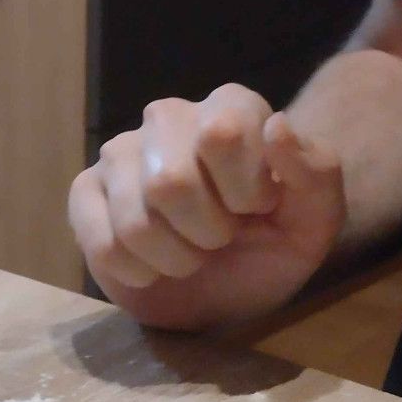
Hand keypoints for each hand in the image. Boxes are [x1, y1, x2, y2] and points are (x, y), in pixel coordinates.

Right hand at [69, 84, 346, 330]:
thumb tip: (276, 127)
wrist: (226, 294)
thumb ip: (315, 172)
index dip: (244, 191)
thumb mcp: (316, 220)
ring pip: (135, 221)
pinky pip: (102, 244)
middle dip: (206, 232)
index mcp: (230, 107)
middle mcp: (167, 117)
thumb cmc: (271, 249)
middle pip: (170, 183)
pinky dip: (138, 272)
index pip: (222, 134)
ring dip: (174, 258)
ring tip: (189, 255)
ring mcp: (119, 154)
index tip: (258, 210)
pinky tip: (153, 267)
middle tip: (220, 238)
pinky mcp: (85, 194)